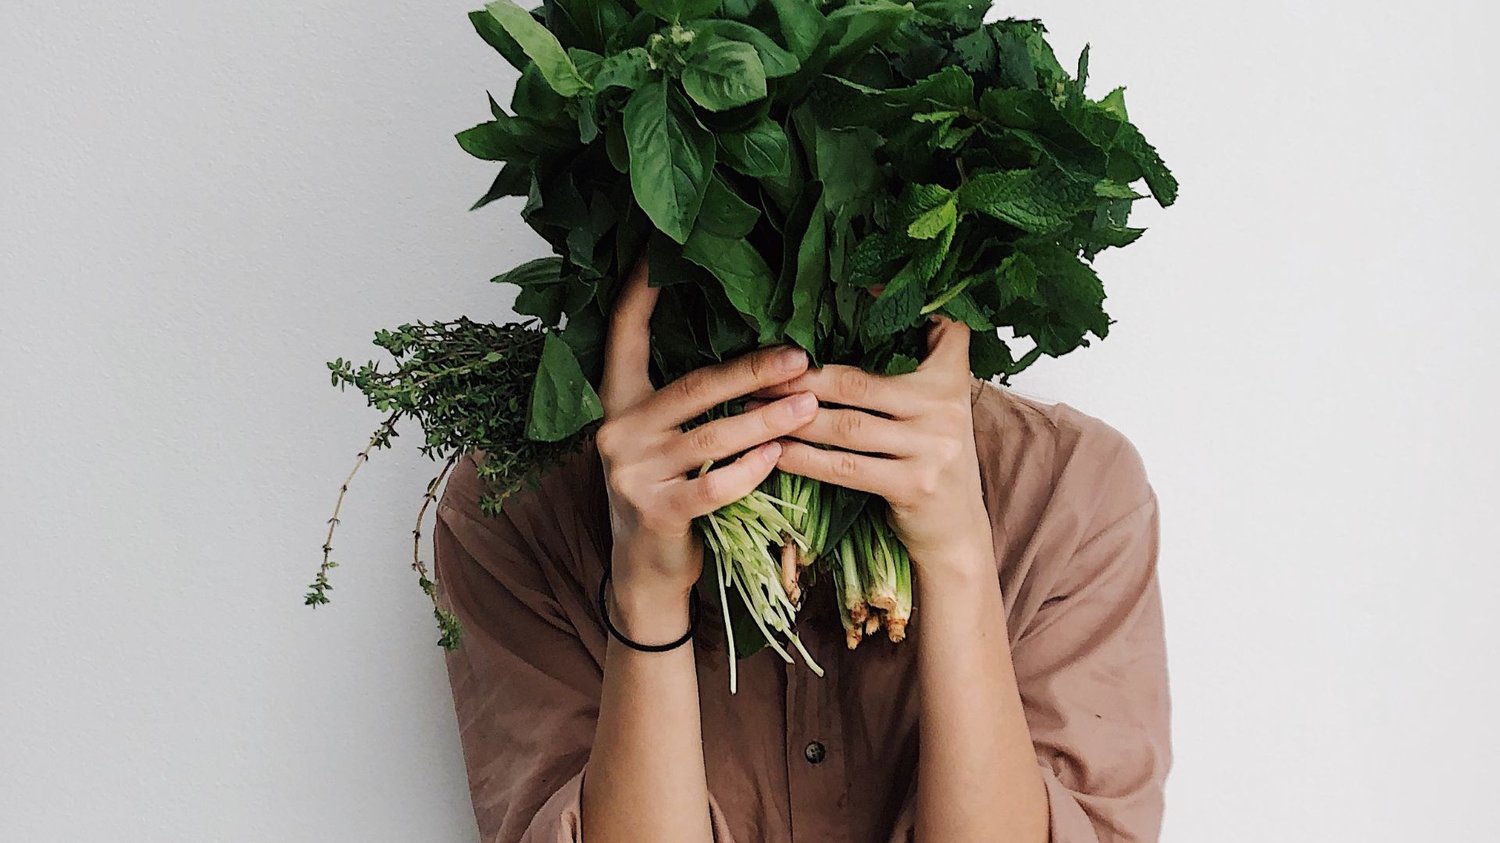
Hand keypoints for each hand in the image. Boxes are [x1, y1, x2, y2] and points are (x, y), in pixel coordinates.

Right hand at [595, 256, 819, 628]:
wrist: (645, 571)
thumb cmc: (669, 491)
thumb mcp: (664, 439)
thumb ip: (687, 401)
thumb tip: (756, 352)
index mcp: (617, 402)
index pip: (623, 334)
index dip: (640, 293)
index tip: (659, 252)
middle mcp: (617, 431)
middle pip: (693, 386)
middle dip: (752, 370)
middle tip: (801, 356)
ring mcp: (632, 473)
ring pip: (713, 437)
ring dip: (768, 420)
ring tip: (810, 405)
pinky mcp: (656, 512)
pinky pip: (715, 485)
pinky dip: (751, 469)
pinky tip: (781, 456)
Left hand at [753, 316, 991, 581]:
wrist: (956, 530)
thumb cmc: (930, 457)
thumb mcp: (938, 405)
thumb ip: (912, 365)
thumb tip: (857, 308)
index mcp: (951, 378)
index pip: (937, 328)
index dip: (896, 304)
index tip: (857, 282)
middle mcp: (945, 408)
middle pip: (859, 382)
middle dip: (802, 377)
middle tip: (758, 370)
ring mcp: (932, 448)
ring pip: (846, 426)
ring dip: (793, 416)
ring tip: (753, 408)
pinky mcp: (913, 485)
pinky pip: (845, 468)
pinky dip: (805, 459)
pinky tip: (775, 450)